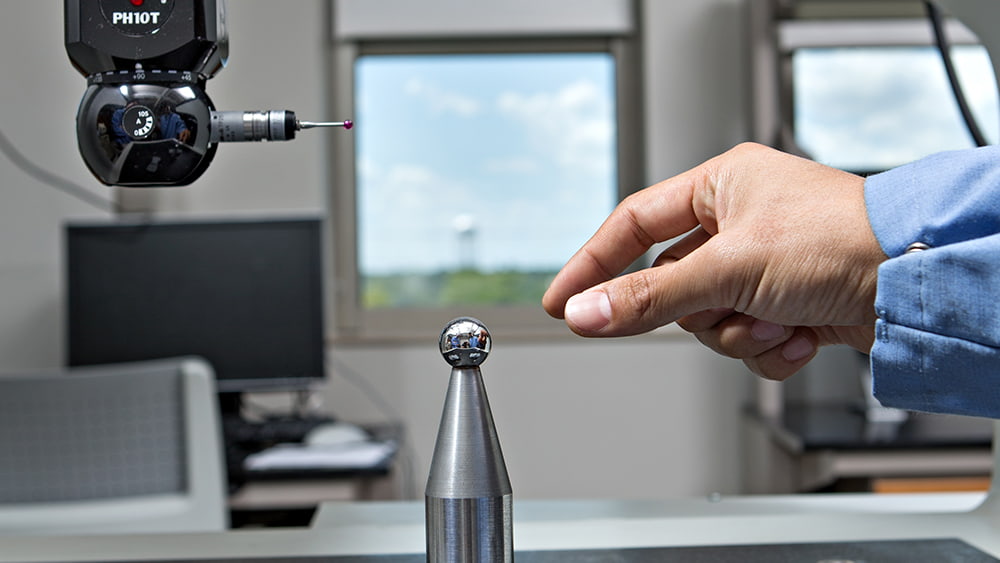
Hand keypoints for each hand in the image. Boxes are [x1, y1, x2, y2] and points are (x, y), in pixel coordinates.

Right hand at [542, 143, 887, 379]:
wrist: (916, 280)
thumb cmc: (840, 240)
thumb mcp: (728, 266)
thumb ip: (648, 296)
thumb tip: (585, 314)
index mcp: (720, 186)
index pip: (633, 225)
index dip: (593, 264)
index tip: (563, 300)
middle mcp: (738, 223)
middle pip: (672, 286)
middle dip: (702, 310)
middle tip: (725, 308)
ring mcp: (762, 266)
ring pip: (708, 321)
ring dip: (740, 333)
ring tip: (778, 319)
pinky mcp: (785, 304)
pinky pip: (744, 340)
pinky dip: (768, 348)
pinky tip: (800, 333)